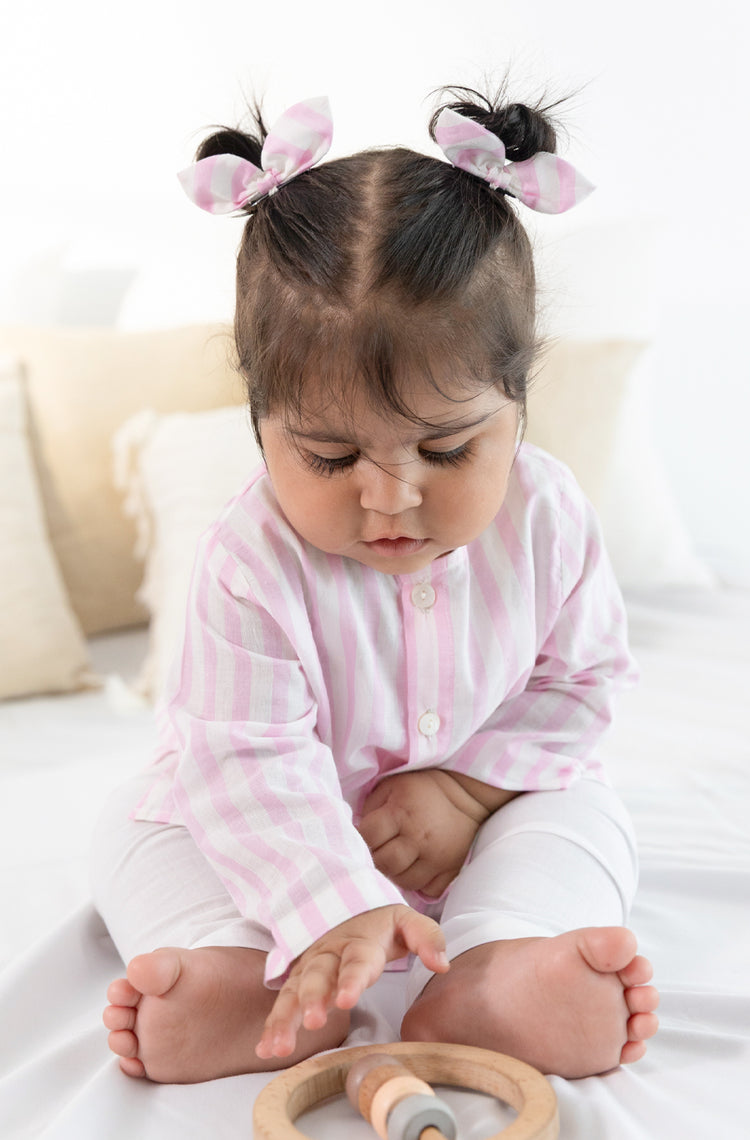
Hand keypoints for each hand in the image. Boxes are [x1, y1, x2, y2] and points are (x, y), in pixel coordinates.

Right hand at [255, 904, 447, 1058]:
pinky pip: (283, 1001)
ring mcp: (310, 967)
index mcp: (359, 941)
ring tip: (280, 1046)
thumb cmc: (378, 920)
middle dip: (313, 999)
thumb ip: (427, 937)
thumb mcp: (406, 919)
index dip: (352, 979)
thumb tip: (442, 964)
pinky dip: (272, 1024)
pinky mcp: (297, 980)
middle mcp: (329, 954)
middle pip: (318, 976)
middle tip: (314, 1021)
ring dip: (286, 1017)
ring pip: (294, 991)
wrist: (343, 903)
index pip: (357, 961)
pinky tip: (266, 1047)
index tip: (347, 999)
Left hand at [356, 769, 490, 896]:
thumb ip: (371, 807)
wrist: (466, 794)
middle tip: (381, 850)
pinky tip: (416, 868)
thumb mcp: (392, 786)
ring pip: (404, 882)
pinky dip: (419, 884)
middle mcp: (418, 838)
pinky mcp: (451, 870)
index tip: (369, 835)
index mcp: (401, 813)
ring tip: (398, 859)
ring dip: (396, 874)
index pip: (368, 836)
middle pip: (384, 864)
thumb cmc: (423, 789)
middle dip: (377, 858)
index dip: (363, 837)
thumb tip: (358, 831)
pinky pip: (428, 890)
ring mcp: (436, 858)